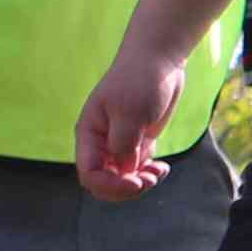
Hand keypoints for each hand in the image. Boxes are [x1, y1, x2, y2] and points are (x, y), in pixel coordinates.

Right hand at [76, 46, 192, 200]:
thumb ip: (123, 143)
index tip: (135, 181)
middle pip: (104, 182)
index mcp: (90, 134)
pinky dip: (149, 173)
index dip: (109, 185)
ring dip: (141, 183)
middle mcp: (100, 142)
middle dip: (126, 188)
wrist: (158, 61)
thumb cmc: (140, 81)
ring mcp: (119, 143)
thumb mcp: (130, 112)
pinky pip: (137, 169)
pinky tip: (162, 168)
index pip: (89, 174)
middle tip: (150, 179)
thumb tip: (125, 170)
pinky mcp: (137, 141)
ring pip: (122, 178)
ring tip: (159, 172)